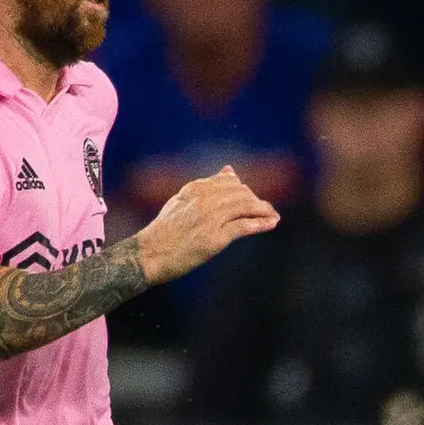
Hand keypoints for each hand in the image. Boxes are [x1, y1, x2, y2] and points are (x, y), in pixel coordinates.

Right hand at [129, 167, 278, 284]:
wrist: (149, 254)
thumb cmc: (164, 231)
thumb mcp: (182, 201)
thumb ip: (206, 185)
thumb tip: (230, 170)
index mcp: (195, 189)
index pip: (230, 182)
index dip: (245, 191)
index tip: (252, 200)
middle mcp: (204, 200)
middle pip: (241, 193)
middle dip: (256, 201)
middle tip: (265, 210)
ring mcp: (210, 218)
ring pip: (246, 207)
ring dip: (264, 211)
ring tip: (273, 216)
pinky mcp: (215, 238)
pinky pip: (244, 227)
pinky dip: (261, 224)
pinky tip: (271, 224)